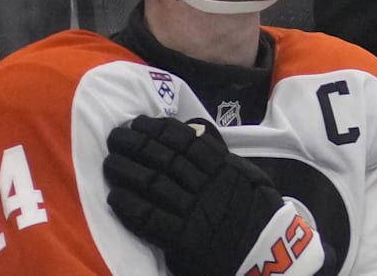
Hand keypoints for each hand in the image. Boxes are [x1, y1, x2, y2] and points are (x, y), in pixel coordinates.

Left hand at [104, 116, 326, 275]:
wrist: (267, 253)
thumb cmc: (256, 212)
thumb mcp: (250, 175)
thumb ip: (224, 155)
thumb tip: (198, 131)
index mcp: (222, 168)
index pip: (185, 141)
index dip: (158, 130)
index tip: (140, 122)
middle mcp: (206, 186)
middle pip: (164, 159)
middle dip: (136, 145)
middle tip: (115, 136)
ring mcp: (194, 212)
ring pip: (153, 184)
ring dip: (127, 171)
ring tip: (109, 161)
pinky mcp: (183, 239)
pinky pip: (151, 219)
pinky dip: (130, 206)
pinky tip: (114, 198)